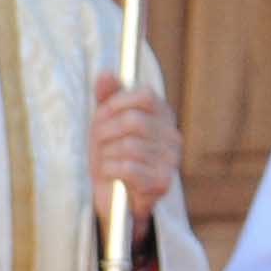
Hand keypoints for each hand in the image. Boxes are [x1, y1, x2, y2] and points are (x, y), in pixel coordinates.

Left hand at [89, 70, 179, 217]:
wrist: (115, 198)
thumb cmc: (111, 154)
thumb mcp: (106, 122)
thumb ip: (107, 97)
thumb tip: (105, 72)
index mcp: (163, 115)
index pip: (146, 95)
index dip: (119, 101)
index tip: (103, 112)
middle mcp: (172, 135)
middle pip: (133, 121)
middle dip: (106, 132)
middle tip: (98, 142)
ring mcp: (170, 159)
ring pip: (128, 146)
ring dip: (106, 155)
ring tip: (104, 161)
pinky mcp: (162, 182)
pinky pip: (129, 168)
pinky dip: (111, 170)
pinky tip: (110, 174)